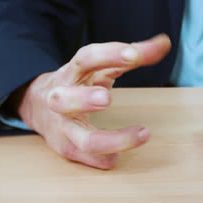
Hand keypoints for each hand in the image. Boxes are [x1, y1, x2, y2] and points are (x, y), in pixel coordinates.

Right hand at [11, 34, 170, 168]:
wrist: (37, 105)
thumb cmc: (78, 83)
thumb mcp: (100, 65)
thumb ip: (132, 55)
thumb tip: (164, 43)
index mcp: (71, 73)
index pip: (86, 59)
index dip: (109, 54)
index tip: (134, 55)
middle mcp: (60, 99)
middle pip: (64, 100)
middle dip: (84, 100)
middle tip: (107, 98)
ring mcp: (62, 127)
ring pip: (79, 140)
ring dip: (108, 141)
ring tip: (143, 133)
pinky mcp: (66, 148)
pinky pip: (86, 159)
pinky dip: (104, 159)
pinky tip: (120, 157)